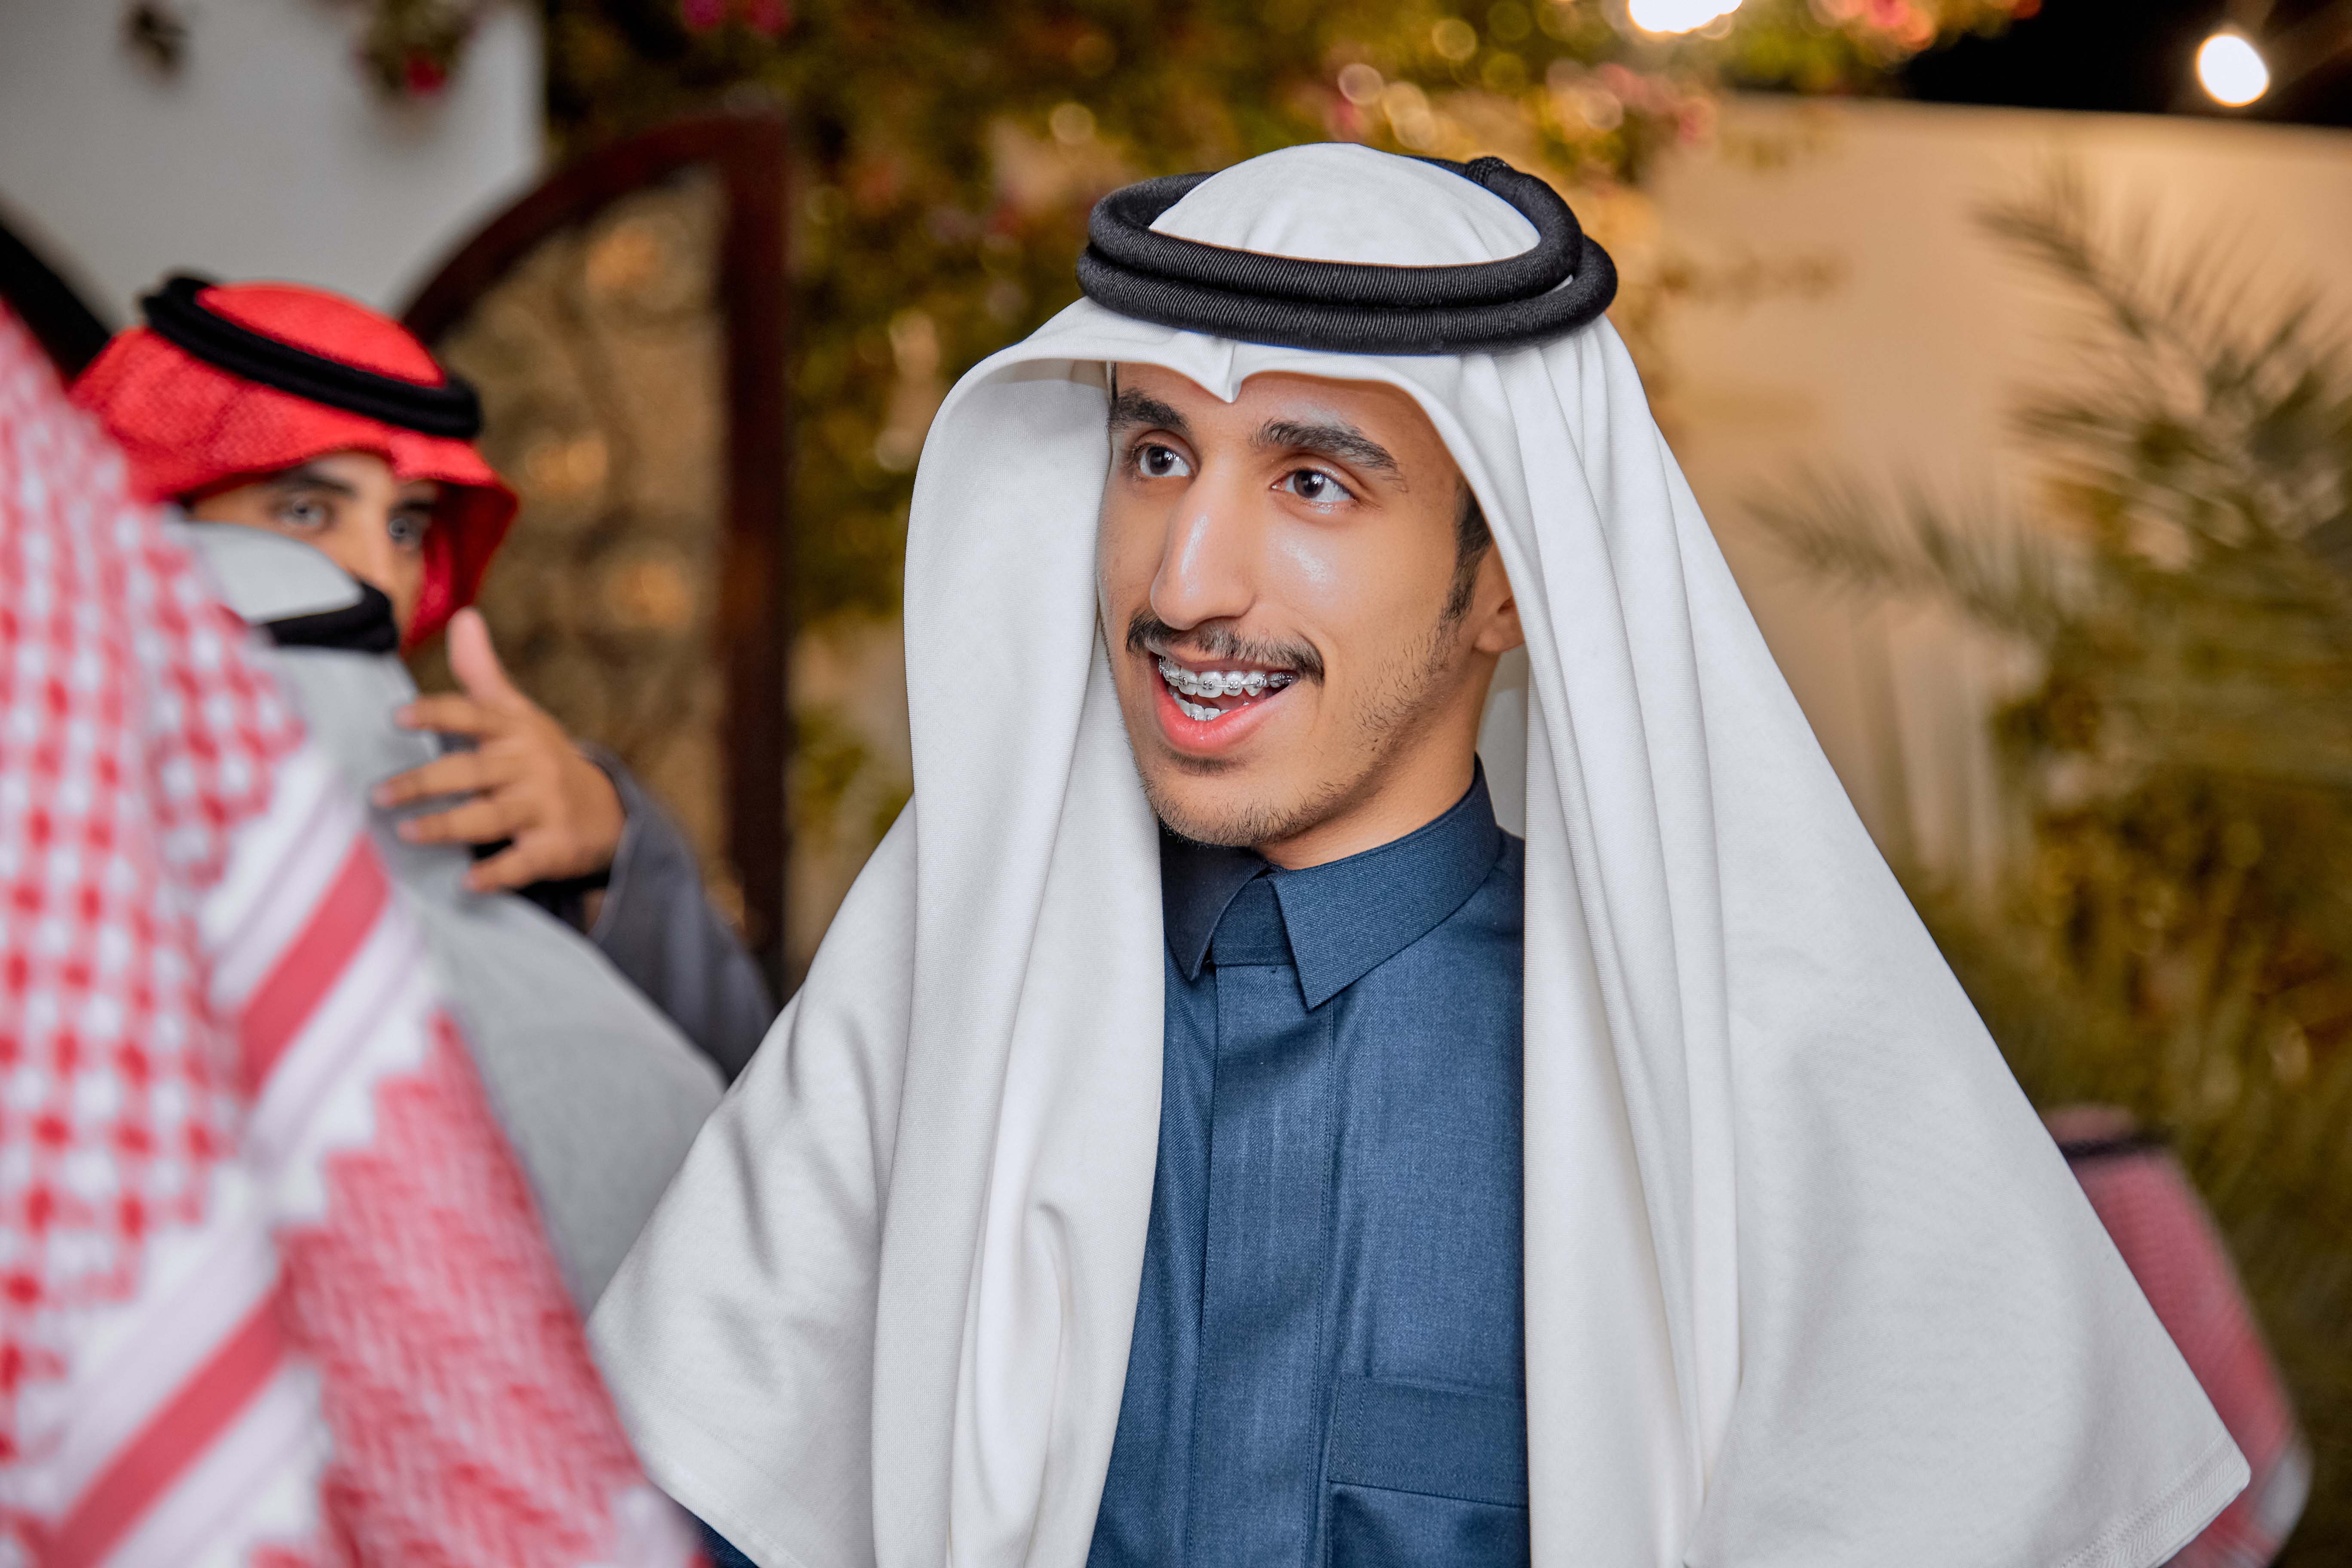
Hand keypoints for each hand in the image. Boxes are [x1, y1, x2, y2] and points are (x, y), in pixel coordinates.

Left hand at [371, 608, 625, 893]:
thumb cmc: (543, 759)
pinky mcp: (554, 847)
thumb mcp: (519, 714)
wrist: (608, 812)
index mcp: (516, 731)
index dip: (437, 714)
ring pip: (490, 816)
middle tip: (378, 794)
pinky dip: (497, 874)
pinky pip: (522, 862)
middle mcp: (530, 765)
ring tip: (404, 833)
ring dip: (447, 826)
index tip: (396, 717)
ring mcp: (544, 807)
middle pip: (471, 770)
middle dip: (424, 782)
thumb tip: (463, 616)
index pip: (473, 716)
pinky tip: (467, 885)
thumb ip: (482, 673)